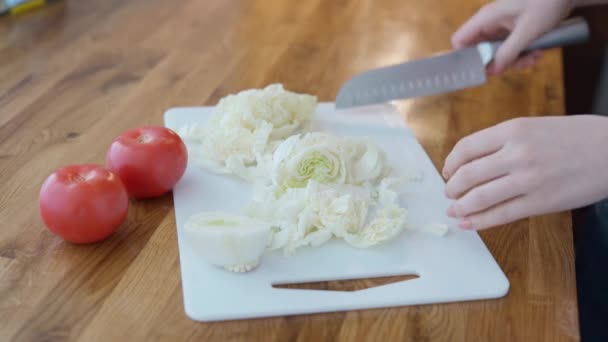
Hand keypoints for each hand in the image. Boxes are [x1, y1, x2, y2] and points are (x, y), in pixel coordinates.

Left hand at [442, 115, 607, 229]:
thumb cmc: (576, 137)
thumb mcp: (534, 126)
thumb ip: (504, 141)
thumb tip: (472, 160)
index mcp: (513, 130)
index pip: (466, 148)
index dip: (450, 163)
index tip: (447, 171)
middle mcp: (516, 153)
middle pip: (467, 174)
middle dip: (452, 187)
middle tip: (449, 193)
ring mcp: (528, 180)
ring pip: (479, 197)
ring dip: (461, 207)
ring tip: (454, 210)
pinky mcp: (540, 203)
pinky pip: (500, 215)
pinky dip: (479, 222)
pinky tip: (468, 224)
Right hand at [452, 0, 574, 73]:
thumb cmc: (546, 4)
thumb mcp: (527, 32)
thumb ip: (508, 52)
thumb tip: (493, 71)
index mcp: (487, 18)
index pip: (460, 40)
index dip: (465, 57)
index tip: (480, 70)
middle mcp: (490, 23)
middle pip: (480, 51)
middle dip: (498, 62)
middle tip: (517, 64)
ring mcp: (502, 27)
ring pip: (498, 53)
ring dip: (516, 60)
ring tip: (535, 56)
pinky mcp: (513, 31)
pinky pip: (510, 49)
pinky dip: (523, 54)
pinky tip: (538, 51)